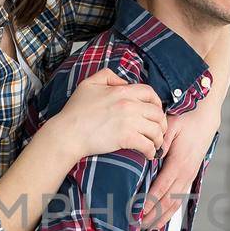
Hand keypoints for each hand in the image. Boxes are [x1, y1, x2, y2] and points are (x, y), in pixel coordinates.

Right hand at [49, 68, 165, 160]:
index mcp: (123, 91)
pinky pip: (147, 145)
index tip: (156, 112)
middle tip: (159, 131)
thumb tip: (123, 82)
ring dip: (159, 139)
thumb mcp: (89, 84)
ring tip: (156, 144)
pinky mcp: (126, 138)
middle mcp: (129, 105)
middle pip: (157, 113)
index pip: (150, 93)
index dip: (157, 103)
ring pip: (155, 130)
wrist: (68, 133)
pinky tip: (148, 154)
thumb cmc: (75, 111)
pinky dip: (151, 151)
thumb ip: (108, 76)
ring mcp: (129, 122)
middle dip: (161, 123)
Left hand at [140, 92, 221, 229]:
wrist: (206, 113)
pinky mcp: (191, 174)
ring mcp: (190, 175)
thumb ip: (160, 142)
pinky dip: (171, 210)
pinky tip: (162, 217)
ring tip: (148, 228)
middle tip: (137, 226)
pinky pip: (181, 197)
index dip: (149, 203)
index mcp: (180, 163)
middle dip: (153, 216)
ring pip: (176, 202)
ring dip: (162, 217)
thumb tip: (150, 158)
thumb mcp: (171, 125)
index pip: (162, 188)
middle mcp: (186, 173)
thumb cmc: (185, 116)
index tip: (137, 213)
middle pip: (169, 201)